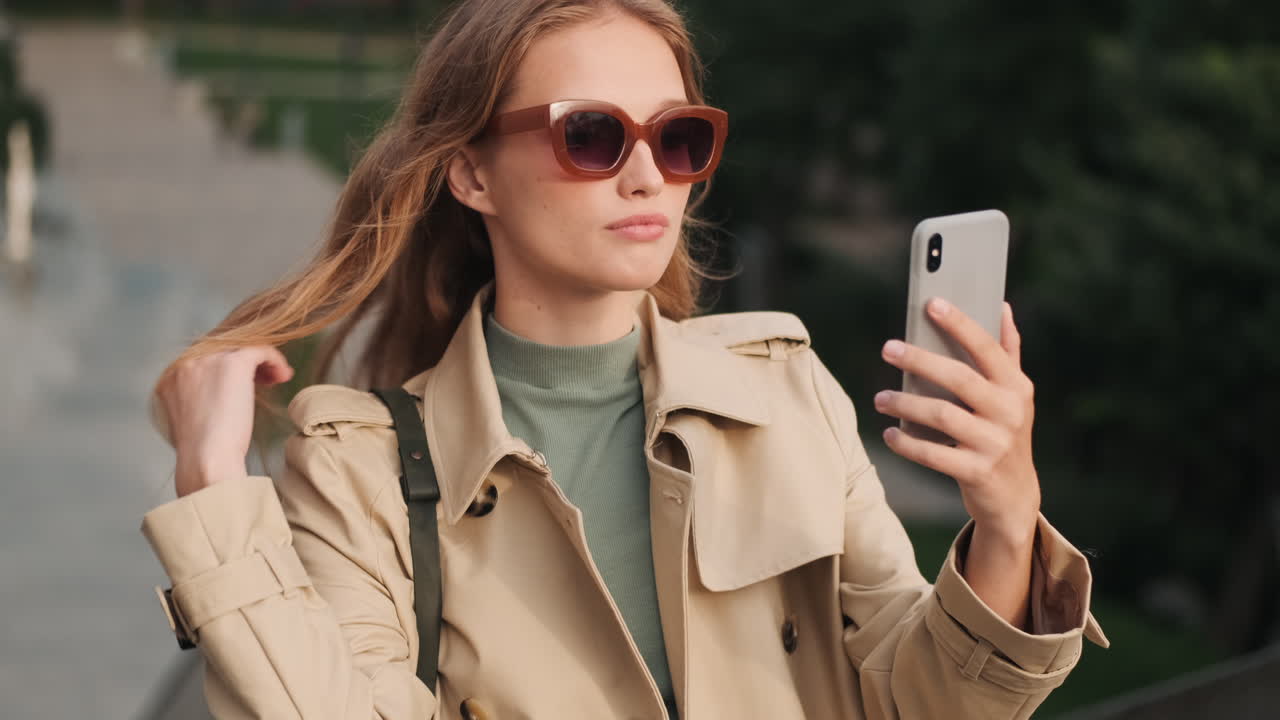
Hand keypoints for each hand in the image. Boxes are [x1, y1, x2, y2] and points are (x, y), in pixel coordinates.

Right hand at [155, 346, 293, 497]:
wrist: (207, 460)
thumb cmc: (203, 454)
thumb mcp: (193, 421)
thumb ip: (200, 401)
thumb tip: (222, 396)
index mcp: (170, 379)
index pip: (204, 361)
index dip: (227, 370)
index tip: (244, 385)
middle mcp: (184, 364)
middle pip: (222, 351)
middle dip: (244, 364)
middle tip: (264, 381)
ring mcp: (206, 361)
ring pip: (241, 348)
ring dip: (261, 361)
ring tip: (277, 379)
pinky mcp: (231, 363)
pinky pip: (259, 349)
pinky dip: (274, 359)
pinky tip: (283, 375)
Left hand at [873, 298, 1039, 542]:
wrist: (1015, 495)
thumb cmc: (1005, 433)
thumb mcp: (1014, 395)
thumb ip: (1007, 352)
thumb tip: (1003, 307)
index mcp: (1016, 387)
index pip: (987, 348)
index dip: (960, 324)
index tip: (932, 304)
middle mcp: (1009, 412)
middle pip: (959, 378)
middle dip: (920, 360)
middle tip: (888, 349)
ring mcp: (995, 444)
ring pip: (942, 416)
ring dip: (906, 404)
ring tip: (880, 397)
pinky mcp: (977, 472)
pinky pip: (934, 454)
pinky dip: (907, 444)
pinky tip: (889, 434)